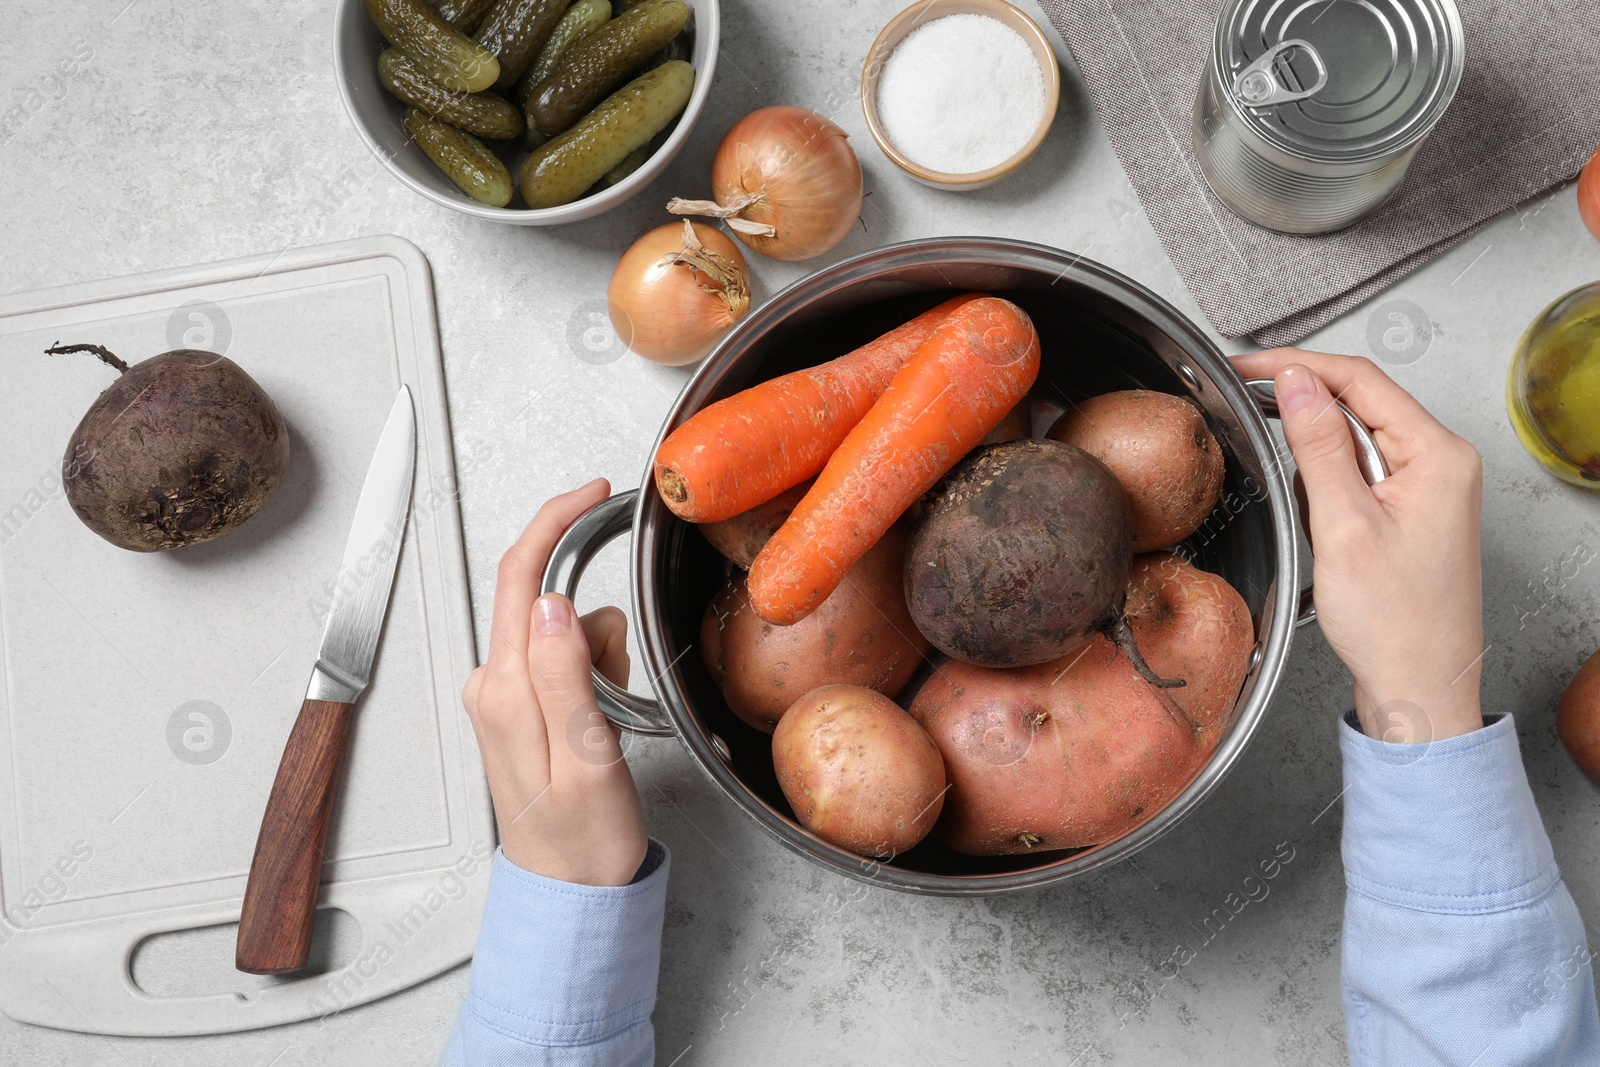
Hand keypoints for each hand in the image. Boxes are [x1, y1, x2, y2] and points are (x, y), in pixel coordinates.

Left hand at [461, 478, 647, 884]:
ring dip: (601, 659)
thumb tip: (551, 602)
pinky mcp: (518, 703)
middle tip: (617, 686)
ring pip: (566, 630)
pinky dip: (595, 674)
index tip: (593, 492)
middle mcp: (492, 683)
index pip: (518, 577)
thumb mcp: (587, 757)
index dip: (554, 522)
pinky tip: (599, 719)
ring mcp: (502, 693)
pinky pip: (567, 657)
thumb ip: (566, 675)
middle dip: (596, 629)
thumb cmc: (582, 837)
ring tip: (608, 721)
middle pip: (546, 600)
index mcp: (504, 690)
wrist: (571, 887)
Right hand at [1231, 350, 1484, 742]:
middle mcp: (1443, 463)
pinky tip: (1312, 502)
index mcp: (1439, 456)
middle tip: (1244, 398)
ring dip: (1315, 443)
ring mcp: (1431, 488)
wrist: (1420, 688)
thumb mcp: (1343, 526)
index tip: (1246, 367)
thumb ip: (1318, 446)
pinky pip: (1363, 470)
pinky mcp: (1413, 511)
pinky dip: (1328, 476)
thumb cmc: (1396, 624)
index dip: (1297, 365)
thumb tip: (1295, 384)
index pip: (1361, 379)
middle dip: (1303, 399)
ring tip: (1283, 464)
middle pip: (1362, 400)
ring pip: (1359, 436)